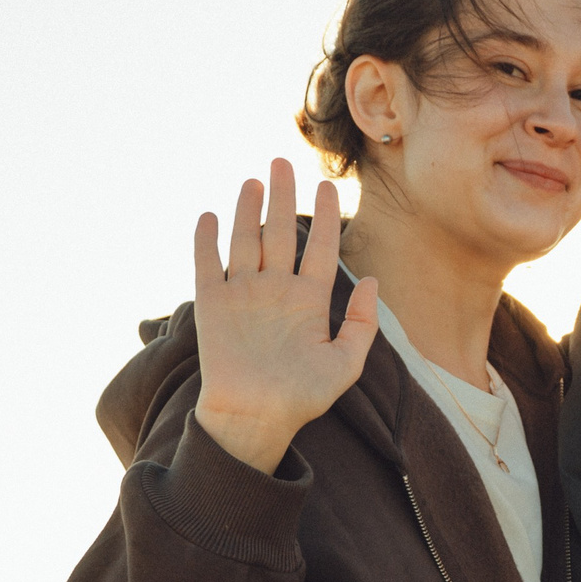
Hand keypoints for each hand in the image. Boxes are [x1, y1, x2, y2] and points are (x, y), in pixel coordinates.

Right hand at [191, 159, 379, 473]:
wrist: (256, 420)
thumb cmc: (302, 398)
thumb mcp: (346, 364)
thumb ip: (362, 323)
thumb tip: (374, 282)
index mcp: (309, 301)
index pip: (320, 248)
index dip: (324, 216)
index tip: (327, 183)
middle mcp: (276, 291)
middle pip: (281, 234)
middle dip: (283, 197)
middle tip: (282, 161)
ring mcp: (243, 295)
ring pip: (246, 241)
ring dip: (248, 210)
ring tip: (254, 179)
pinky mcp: (213, 306)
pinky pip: (207, 266)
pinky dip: (206, 240)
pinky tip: (209, 215)